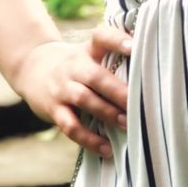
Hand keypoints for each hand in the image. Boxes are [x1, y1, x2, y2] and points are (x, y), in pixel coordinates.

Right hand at [14, 25, 132, 157]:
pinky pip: (71, 126)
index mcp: (87, 50)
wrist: (33, 69)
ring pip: (84, 100)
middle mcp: (74, 66)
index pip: (101, 37)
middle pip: (96, 76)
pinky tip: (107, 149)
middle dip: (118, 91)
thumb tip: (154, 72)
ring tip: (128, 125)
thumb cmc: (76, 65)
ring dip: (107, 113)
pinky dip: (89, 139)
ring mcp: (62, 88)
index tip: (134, 47)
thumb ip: (113, 59)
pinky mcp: (53, 110)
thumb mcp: (89, 53)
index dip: (117, 40)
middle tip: (139, 103)